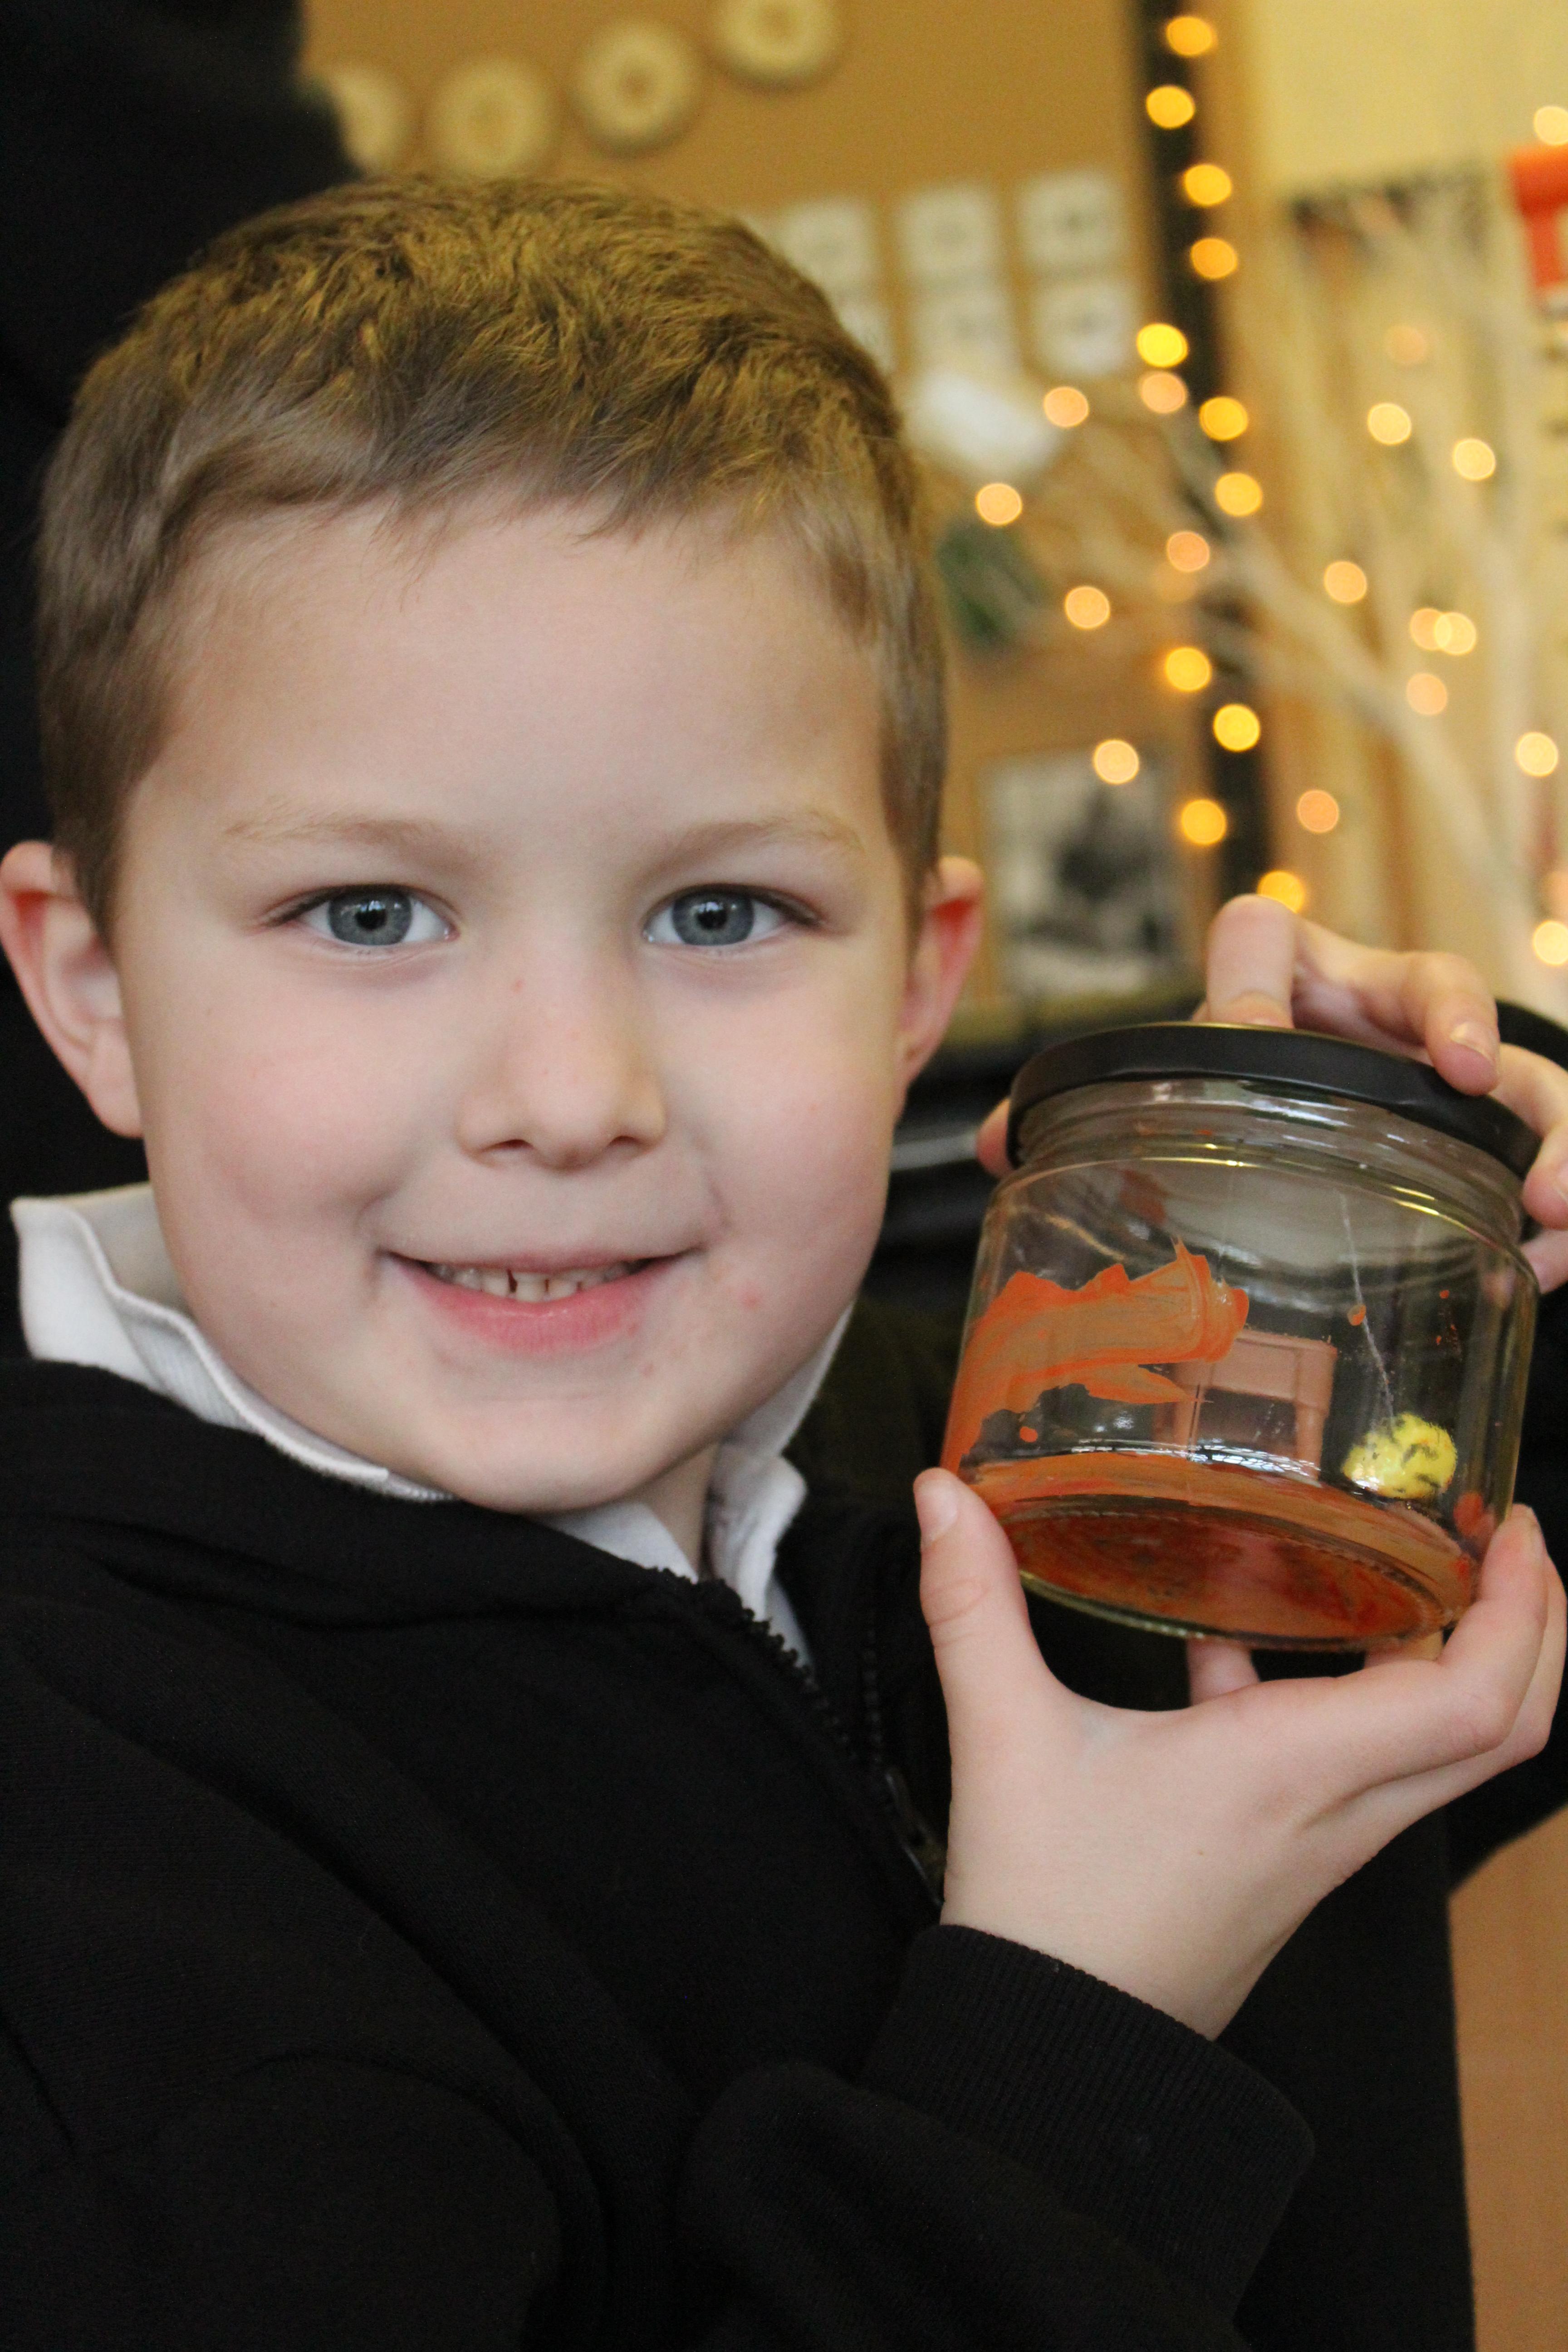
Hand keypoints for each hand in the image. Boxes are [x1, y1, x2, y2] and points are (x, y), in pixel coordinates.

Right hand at [915, 1466, 1563, 2037]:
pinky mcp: (1290, 1863)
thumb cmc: (1045, 1907)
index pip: (1472, 1700)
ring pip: (1443, 1753)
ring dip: (1456, 1663)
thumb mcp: (1003, 1736)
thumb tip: (940, 1494)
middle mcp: (1335, 1812)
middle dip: (1530, 1627)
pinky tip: (1238, 1648)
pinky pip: (1363, 1772)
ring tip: (1406, 1569)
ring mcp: (1322, 1846)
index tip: (1515, 1527)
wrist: (1049, 2053)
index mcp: (1291, 1772)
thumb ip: (972, 1603)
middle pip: (1502, 1728)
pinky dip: (1347, 1701)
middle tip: (1501, 1535)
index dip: (1523, 1613)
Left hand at [973, 894, 1567, 1287]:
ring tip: (1554, 1204)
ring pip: (1518, 1076)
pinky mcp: (1491, 1135)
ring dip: (1548, 1136)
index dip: (1267, 958)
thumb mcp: (1182, 1096)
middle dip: (1460, 1024)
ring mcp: (1444, 1073)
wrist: (1317, 1133)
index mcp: (1283, 989)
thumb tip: (987, 1145)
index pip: (1268, 933)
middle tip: (1470, 1074)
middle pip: (1432, 982)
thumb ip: (1091, 1115)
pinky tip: (1545, 1271)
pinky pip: (1541, 1154)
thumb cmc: (1242, 1096)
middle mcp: (1373, 1014)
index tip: (1277, 1006)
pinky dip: (1553, 1217)